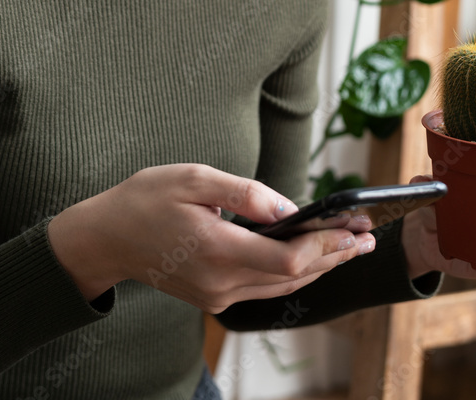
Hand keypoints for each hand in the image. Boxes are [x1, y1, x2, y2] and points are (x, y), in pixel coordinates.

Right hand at [47, 164, 375, 311]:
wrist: (106, 237)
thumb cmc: (147, 199)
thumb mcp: (194, 178)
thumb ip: (245, 193)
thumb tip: (289, 208)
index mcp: (217, 251)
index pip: (288, 260)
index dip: (326, 244)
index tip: (354, 226)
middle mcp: (221, 283)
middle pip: (294, 278)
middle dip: (335, 256)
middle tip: (369, 238)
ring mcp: (217, 295)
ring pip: (283, 288)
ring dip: (320, 267)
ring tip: (352, 248)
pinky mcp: (214, 296)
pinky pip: (265, 288)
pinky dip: (294, 273)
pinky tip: (312, 258)